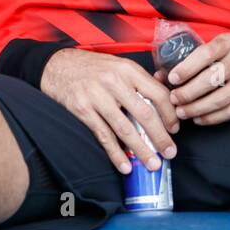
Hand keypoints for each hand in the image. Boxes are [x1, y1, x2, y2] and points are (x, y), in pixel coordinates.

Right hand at [40, 48, 178, 174]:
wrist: (54, 65)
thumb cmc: (90, 67)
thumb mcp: (117, 64)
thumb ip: (139, 80)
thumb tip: (165, 100)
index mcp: (127, 69)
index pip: (158, 94)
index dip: (170, 115)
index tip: (174, 129)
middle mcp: (113, 81)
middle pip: (145, 114)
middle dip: (161, 137)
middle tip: (170, 153)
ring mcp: (96, 96)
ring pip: (125, 129)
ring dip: (142, 150)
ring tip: (153, 164)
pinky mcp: (82, 109)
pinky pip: (103, 135)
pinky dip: (116, 153)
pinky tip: (125, 165)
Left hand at [158, 34, 229, 125]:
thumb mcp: (215, 47)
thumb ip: (190, 59)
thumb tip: (159, 75)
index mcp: (228, 43)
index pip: (205, 54)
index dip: (187, 68)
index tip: (172, 79)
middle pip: (212, 79)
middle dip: (189, 93)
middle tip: (174, 100)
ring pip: (222, 98)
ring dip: (198, 108)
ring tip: (182, 112)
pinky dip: (213, 118)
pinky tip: (199, 119)